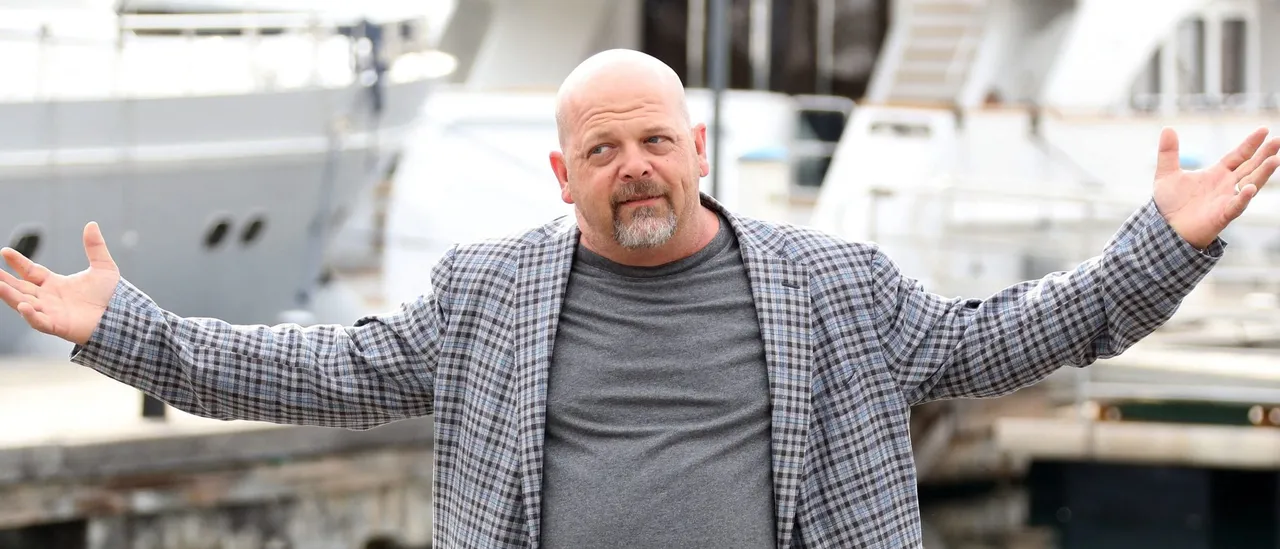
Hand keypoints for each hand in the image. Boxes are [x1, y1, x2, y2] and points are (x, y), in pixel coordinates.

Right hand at [0, 222, 120, 345]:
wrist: (123, 315)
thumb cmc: (112, 295)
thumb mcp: (103, 267)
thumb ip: (95, 247)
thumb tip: (92, 223)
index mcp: (55, 284)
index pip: (30, 271)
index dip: (17, 262)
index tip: (4, 251)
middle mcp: (48, 298)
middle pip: (20, 288)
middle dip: (4, 281)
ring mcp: (51, 313)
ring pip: (23, 304)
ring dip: (10, 296)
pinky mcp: (59, 326)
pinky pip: (40, 322)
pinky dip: (31, 315)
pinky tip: (23, 306)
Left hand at [1154, 126, 1279, 248]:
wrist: (1164, 228)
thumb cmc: (1170, 203)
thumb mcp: (1166, 174)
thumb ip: (1168, 152)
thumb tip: (1167, 128)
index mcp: (1217, 174)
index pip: (1239, 155)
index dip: (1251, 143)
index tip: (1264, 129)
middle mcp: (1226, 185)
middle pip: (1250, 167)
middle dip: (1264, 155)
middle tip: (1278, 141)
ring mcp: (1226, 200)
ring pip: (1250, 184)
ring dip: (1262, 173)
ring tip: (1274, 160)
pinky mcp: (1221, 216)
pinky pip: (1235, 206)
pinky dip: (1242, 198)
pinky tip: (1249, 188)